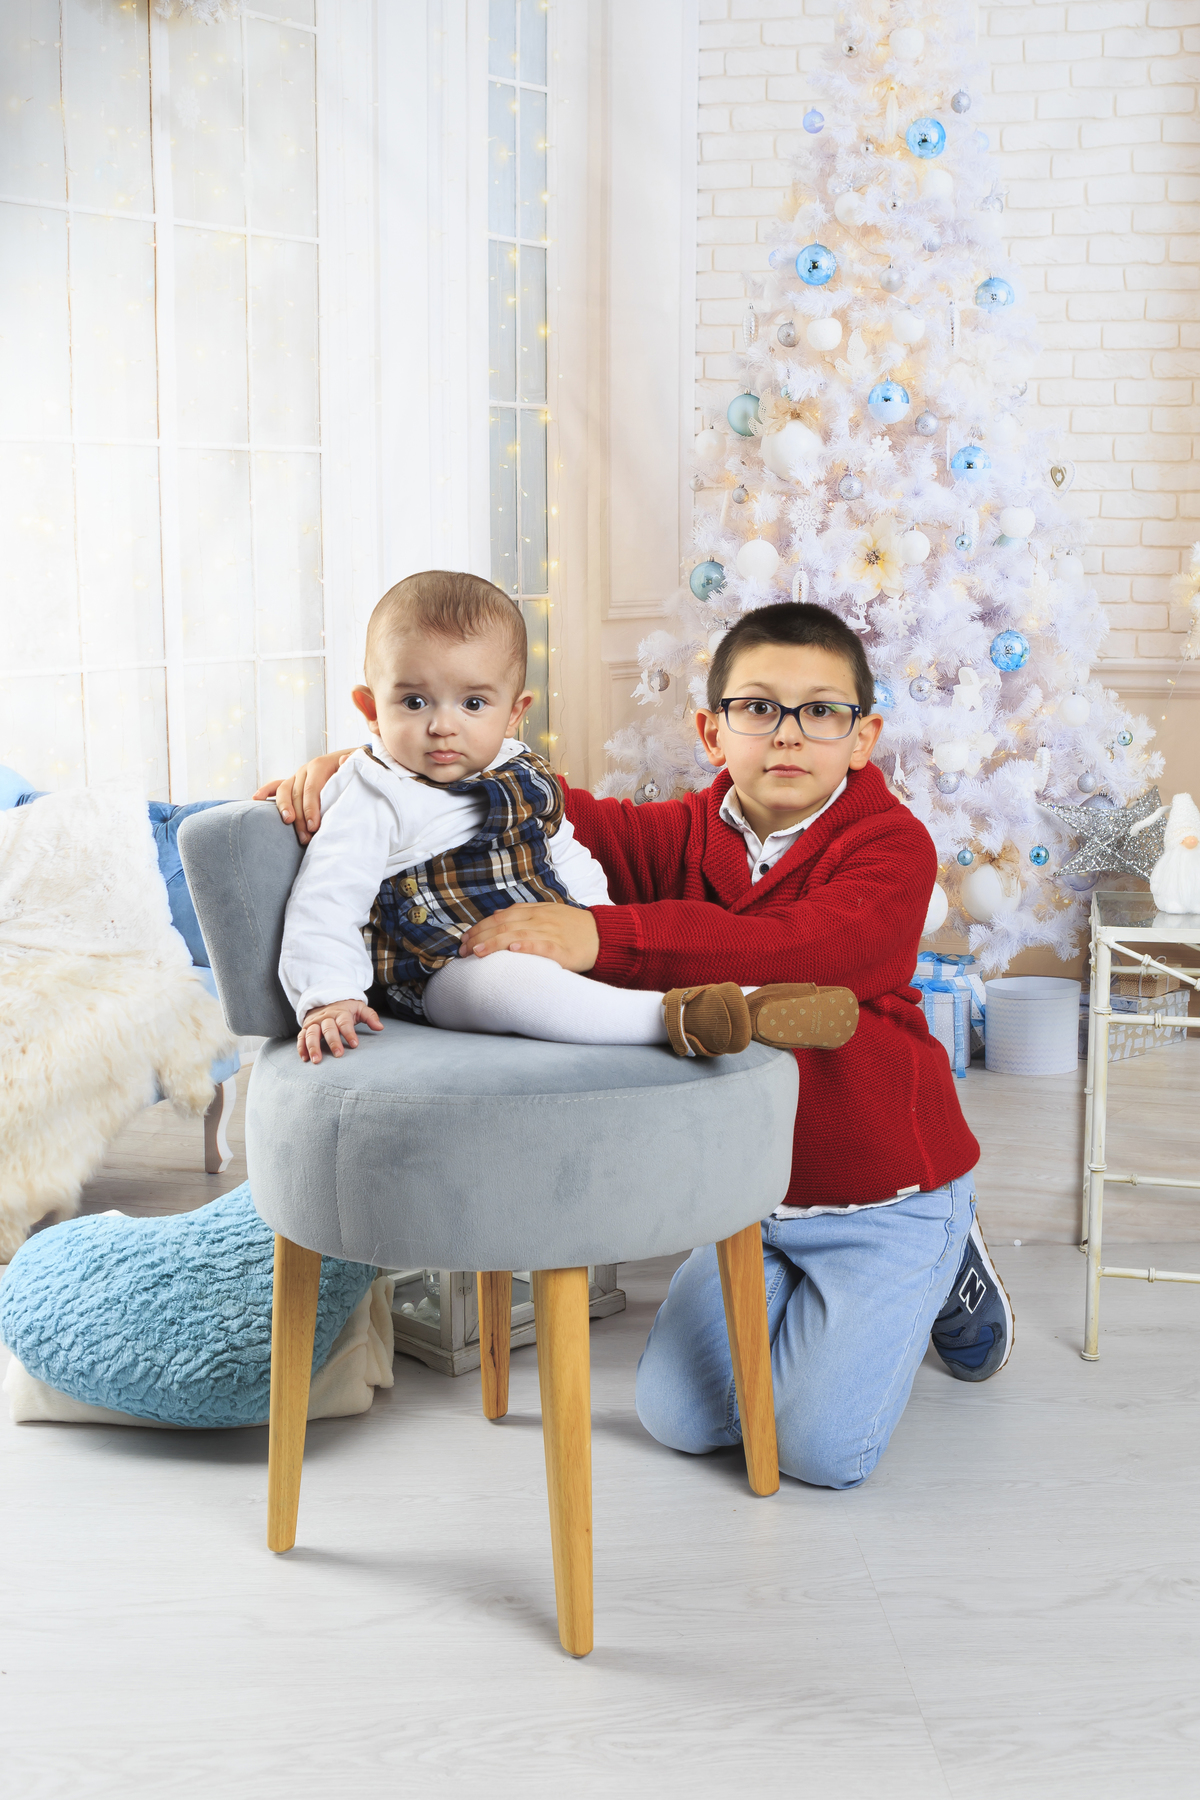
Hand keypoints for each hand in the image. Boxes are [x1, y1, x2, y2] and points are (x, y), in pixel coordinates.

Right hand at [254, 750, 354, 844]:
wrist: (351, 763)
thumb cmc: (354, 770)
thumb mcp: (357, 766)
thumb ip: (352, 765)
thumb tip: (344, 761)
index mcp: (320, 766)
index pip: (312, 789)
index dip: (311, 809)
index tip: (315, 827)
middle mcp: (305, 770)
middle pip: (297, 794)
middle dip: (300, 817)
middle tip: (306, 837)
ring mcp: (297, 776)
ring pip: (285, 791)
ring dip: (284, 808)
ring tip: (287, 822)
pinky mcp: (292, 783)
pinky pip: (276, 786)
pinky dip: (265, 792)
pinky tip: (256, 799)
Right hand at [298, 999, 382, 1062]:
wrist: (325, 1000)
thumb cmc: (345, 1008)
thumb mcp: (359, 1008)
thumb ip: (370, 1016)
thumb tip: (380, 1027)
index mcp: (340, 1013)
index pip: (345, 1023)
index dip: (349, 1033)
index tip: (355, 1045)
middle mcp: (326, 1018)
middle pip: (328, 1029)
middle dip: (333, 1042)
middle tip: (338, 1054)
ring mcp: (314, 1023)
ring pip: (311, 1034)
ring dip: (313, 1047)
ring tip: (317, 1060)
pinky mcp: (306, 1028)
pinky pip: (301, 1037)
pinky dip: (301, 1047)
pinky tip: (305, 1058)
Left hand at [457, 904, 599, 971]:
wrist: (603, 935)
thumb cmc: (573, 927)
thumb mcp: (548, 913)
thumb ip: (524, 913)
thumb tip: (497, 915)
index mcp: (535, 911)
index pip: (501, 917)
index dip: (481, 927)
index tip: (465, 938)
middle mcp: (540, 920)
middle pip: (504, 926)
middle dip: (480, 937)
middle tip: (463, 950)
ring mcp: (551, 933)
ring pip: (517, 935)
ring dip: (494, 943)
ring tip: (477, 952)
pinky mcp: (562, 950)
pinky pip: (542, 946)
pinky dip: (526, 946)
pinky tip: (512, 950)